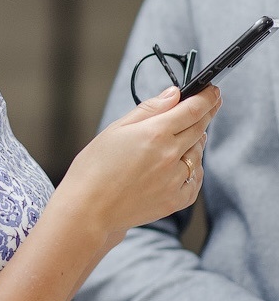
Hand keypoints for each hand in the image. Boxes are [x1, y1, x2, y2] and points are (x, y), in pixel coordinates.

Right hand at [58, 84, 220, 240]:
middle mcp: (170, 155)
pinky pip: (195, 179)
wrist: (88, 210)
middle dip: (206, 114)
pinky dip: (193, 169)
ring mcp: (175, 179)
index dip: (207, 97)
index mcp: (155, 133)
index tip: (213, 91)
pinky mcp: (177, 200)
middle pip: (200, 128)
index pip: (193, 109)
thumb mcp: (115, 129)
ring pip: (198, 153)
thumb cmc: (94, 168)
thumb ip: (148, 109)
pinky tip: (181, 165)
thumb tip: (173, 94)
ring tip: (183, 138)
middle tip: (208, 106)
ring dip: (196, 142)